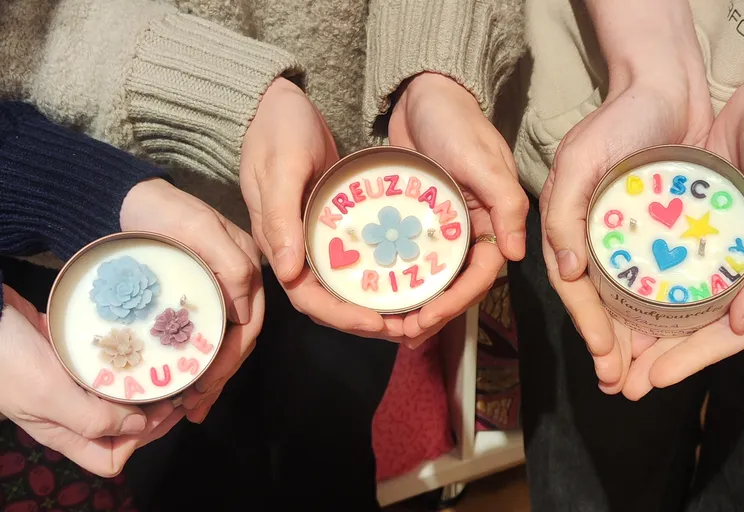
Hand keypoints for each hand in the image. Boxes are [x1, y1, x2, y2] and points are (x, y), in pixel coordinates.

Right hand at [0, 286, 182, 476]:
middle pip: (124, 427)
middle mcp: (72, 412)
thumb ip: (92, 418)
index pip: (111, 457)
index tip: (162, 411)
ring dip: (146, 385)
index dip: (140, 440)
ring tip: (169, 368)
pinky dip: (129, 361)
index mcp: (65, 431)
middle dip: (154, 413)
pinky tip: (145, 348)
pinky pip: (110, 367)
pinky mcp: (75, 358)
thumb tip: (140, 426)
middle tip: (179, 387)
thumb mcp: (48, 395)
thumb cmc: (8, 359)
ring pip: (121, 395)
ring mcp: (74, 384)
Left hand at [121, 178, 264, 422]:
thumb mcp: (199, 231)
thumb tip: (246, 314)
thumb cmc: (163, 211)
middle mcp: (239, 281)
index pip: (250, 323)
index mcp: (247, 267)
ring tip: (192, 406)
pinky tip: (187, 382)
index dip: (231, 358)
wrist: (129, 197)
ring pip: (225, 342)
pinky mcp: (199, 296)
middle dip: (221, 376)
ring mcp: (219, 289)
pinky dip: (199, 362)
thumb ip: (232, 265)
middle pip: (240, 339)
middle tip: (195, 405)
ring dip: (212, 376)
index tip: (207, 385)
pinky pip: (206, 334)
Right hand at [239, 78, 387, 337]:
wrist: (276, 102)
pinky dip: (375, 274)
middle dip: (366, 320)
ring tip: (411, 310)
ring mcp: (312, 239)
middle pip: (330, 302)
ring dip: (373, 303)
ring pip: (343, 286)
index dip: (343, 317)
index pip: (309, 299)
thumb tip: (288, 272)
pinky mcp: (329, 225)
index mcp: (279, 243)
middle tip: (408, 325)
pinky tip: (404, 275)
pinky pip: (352, 260)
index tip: (379, 323)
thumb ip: (281, 217)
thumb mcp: (281, 167)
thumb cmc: (277, 129)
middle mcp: (295, 249)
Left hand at [388, 72, 528, 346]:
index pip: (482, 274)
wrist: (424, 93)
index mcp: (494, 220)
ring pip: (435, 276)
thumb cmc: (456, 122)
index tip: (426, 319)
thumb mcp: (483, 161)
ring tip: (391, 328)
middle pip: (458, 284)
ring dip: (417, 303)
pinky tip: (380, 295)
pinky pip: (413, 256)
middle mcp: (472, 229)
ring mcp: (444, 227)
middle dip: (435, 312)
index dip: (457, 302)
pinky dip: (401, 277)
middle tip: (403, 334)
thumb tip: (517, 255)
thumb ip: (504, 204)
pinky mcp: (420, 219)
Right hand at [542, 33, 712, 392]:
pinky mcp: (654, 230)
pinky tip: (668, 333)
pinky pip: (652, 277)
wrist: (667, 86)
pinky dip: (656, 308)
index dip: (586, 324)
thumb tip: (568, 270)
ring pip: (624, 298)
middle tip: (620, 384)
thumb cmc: (620, 119)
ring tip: (639, 375)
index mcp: (569, 224)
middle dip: (606, 346)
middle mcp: (593, 235)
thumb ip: (563, 212)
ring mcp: (624, 235)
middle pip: (596, 301)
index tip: (606, 358)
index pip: (572, 285)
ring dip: (629, 339)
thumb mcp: (581, 160)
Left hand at [622, 40, 743, 398]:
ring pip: (672, 300)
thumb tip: (739, 325)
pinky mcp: (690, 222)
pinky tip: (611, 296)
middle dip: (656, 356)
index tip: (650, 381)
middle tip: (620, 382)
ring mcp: (711, 247)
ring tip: (609, 350)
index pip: (724, 335)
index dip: (689, 361)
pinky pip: (662, 262)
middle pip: (692, 326)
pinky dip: (640, 284)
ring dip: (642, 327)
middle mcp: (736, 270)